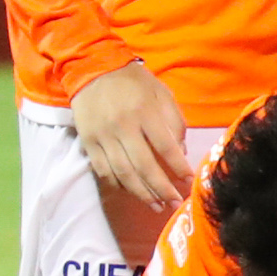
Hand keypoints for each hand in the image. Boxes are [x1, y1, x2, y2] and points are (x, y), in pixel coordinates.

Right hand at [71, 61, 190, 210]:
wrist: (91, 69)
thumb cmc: (133, 82)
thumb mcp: (161, 93)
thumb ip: (174, 121)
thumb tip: (180, 153)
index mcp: (144, 111)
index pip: (165, 146)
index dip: (178, 167)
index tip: (188, 181)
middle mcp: (123, 126)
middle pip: (144, 166)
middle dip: (162, 189)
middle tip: (175, 203)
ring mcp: (103, 136)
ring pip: (123, 173)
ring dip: (142, 193)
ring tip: (157, 206)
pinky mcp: (88, 143)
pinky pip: (104, 171)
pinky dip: (119, 185)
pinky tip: (133, 192)